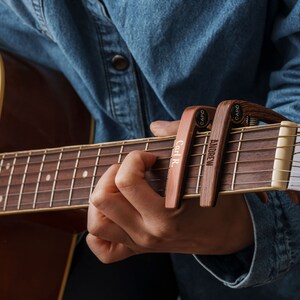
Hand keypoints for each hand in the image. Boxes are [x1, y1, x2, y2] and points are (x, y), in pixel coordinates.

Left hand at [86, 121, 253, 262]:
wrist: (227, 234)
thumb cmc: (219, 199)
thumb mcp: (208, 167)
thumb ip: (183, 137)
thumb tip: (155, 126)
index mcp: (166, 216)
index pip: (126, 181)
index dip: (134, 158)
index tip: (149, 157)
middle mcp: (148, 233)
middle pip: (102, 200)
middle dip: (112, 174)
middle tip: (131, 169)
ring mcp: (140, 244)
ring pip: (96, 224)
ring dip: (101, 198)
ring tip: (119, 187)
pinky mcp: (137, 250)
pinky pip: (102, 248)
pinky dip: (99, 228)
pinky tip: (113, 212)